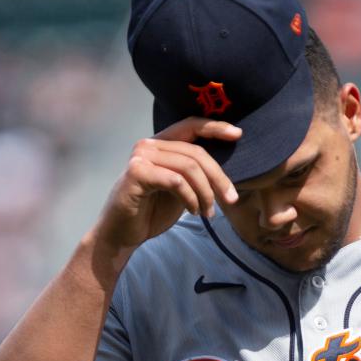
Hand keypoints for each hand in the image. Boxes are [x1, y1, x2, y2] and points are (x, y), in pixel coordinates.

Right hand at [95, 117, 241, 251]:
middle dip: (219, 178)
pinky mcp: (137, 173)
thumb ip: (196, 174)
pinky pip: (176, 181)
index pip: (190, 126)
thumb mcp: (181, 189)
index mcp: (160, 144)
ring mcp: (141, 157)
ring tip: (208, 212)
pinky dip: (190, 198)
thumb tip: (227, 167)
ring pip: (189, 167)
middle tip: (231, 199)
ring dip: (206, 193)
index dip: (215, 127)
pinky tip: (193, 212)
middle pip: (196, 153)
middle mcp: (148, 145)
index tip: (238, 134)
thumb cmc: (151, 211)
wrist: (122, 234)